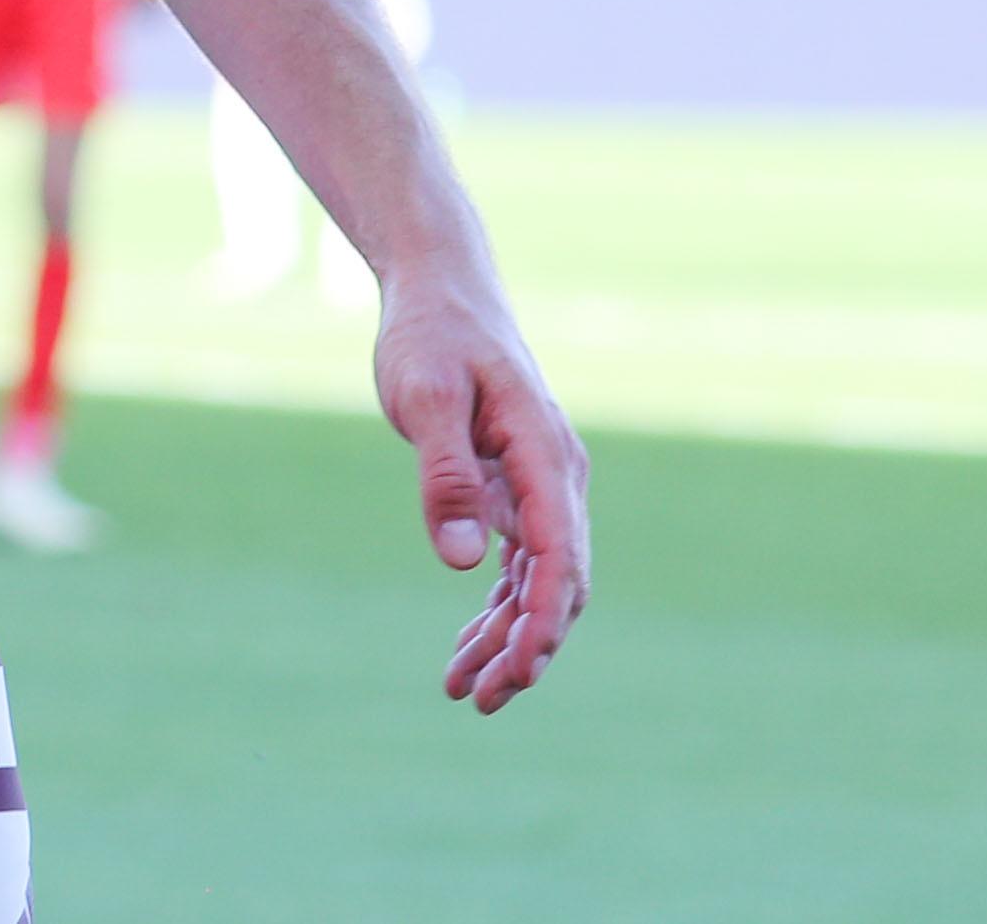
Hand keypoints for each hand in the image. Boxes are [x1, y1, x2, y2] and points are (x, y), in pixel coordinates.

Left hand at [373, 246, 590, 714]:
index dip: (542, 620)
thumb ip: (446, 478)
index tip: (518, 671)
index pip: (559, 556)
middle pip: (558, 582)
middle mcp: (555, 475)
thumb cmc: (431, 334)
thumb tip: (462, 562)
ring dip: (507, 637)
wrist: (440, 286)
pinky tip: (468, 646)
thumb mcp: (426, 398)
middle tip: (481, 700)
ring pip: (537, 581)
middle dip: (526, 647)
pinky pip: (518, 562)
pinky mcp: (514, 487)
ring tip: (463, 691)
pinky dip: (497, 607)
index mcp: (544, 454)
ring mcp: (539, 483)